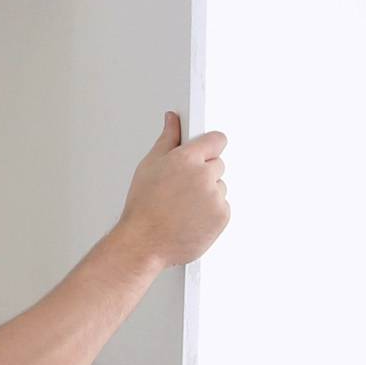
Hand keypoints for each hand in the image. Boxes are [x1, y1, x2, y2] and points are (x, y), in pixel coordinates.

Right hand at [116, 111, 228, 269]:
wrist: (143, 245)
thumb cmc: (143, 209)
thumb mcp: (149, 167)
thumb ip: (167, 139)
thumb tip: (173, 119)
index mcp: (187, 159)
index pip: (216, 140)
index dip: (209, 147)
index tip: (203, 154)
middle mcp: (204, 175)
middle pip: (218, 165)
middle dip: (203, 174)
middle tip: (180, 190)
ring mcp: (215, 197)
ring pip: (219, 188)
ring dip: (206, 196)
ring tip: (182, 209)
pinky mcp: (222, 216)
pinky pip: (222, 208)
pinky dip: (210, 214)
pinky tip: (189, 219)